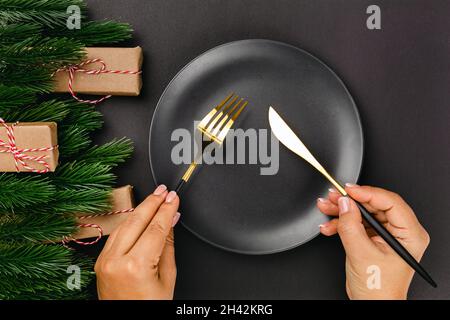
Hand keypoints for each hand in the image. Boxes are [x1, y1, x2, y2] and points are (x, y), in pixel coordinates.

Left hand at [95, 184, 179, 299]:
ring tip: (154, 198)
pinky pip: (116, 235)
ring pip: (124, 225)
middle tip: (164, 191)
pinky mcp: (100, 262)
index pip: (156, 228)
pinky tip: (139, 215)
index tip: (174, 198)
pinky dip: (129, 223)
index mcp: (136, 266)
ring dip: (140, 209)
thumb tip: (171, 221)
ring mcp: (104, 261)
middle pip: (137, 221)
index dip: (167, 210)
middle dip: (152, 203)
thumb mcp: (167, 278)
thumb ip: (168, 245)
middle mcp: (116, 261)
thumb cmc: (149, 307)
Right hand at [317, 184, 429, 299]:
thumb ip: (350, 225)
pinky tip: (329, 225)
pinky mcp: (374, 237)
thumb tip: (344, 203)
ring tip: (325, 207)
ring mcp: (386, 234)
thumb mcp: (361, 254)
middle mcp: (401, 232)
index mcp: (410, 234)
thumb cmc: (378, 289)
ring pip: (363, 212)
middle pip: (374, 205)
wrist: (372, 305)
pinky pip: (357, 222)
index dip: (367, 193)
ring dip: (342, 211)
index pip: (390, 202)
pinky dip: (341, 222)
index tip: (348, 191)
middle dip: (350, 201)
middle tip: (333, 196)